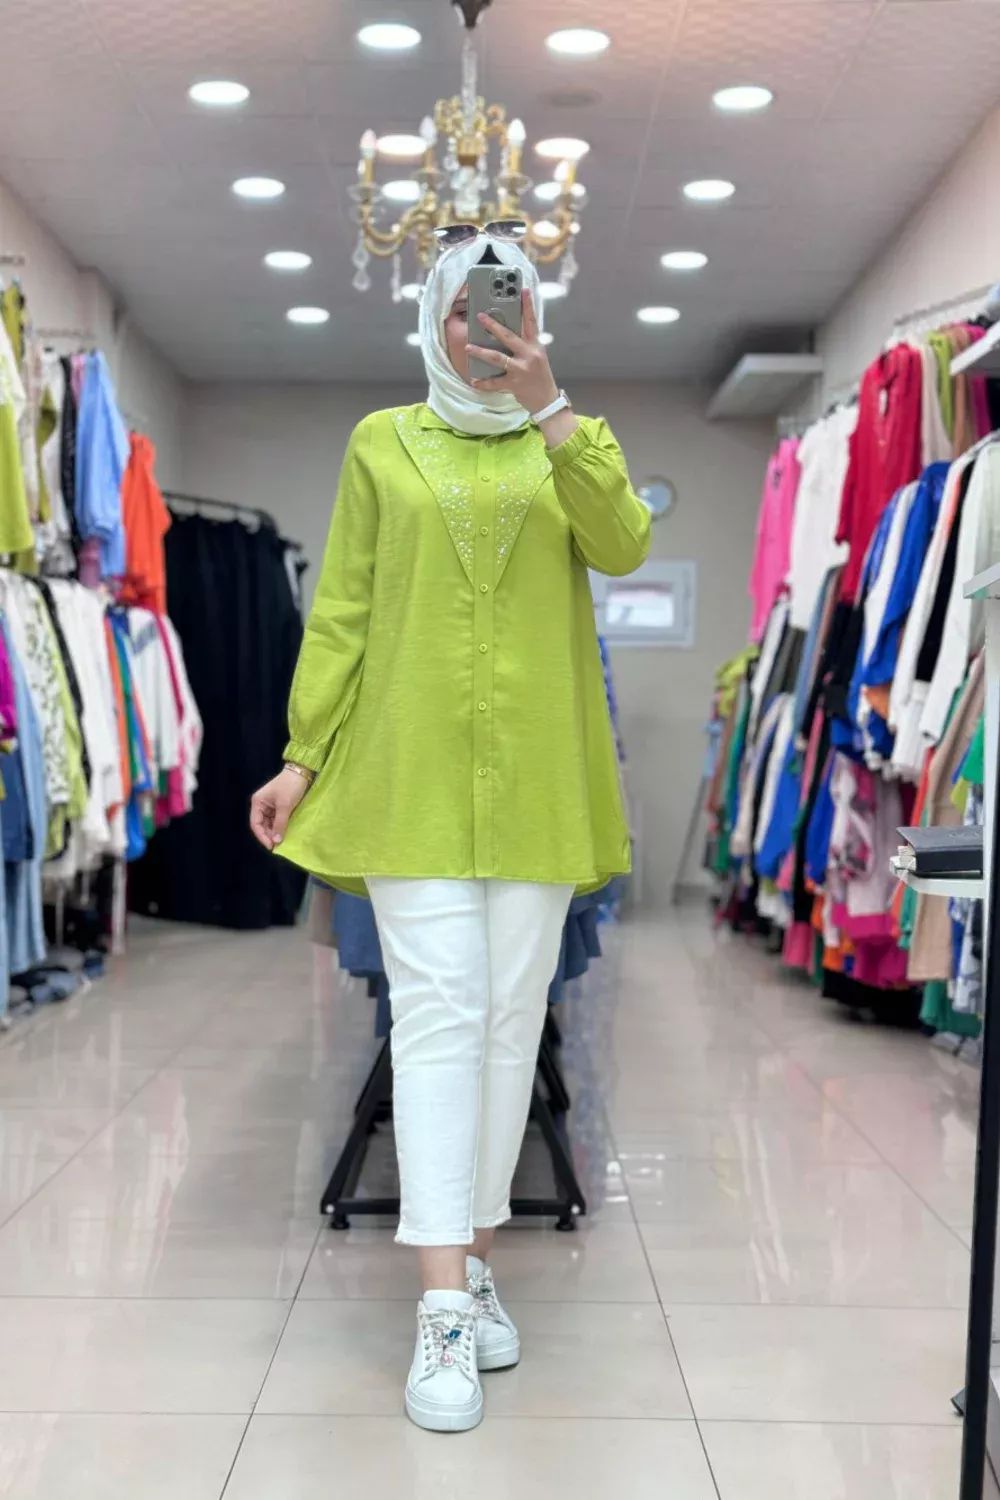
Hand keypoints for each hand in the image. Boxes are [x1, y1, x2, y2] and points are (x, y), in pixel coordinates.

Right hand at [250, 768, 309, 850]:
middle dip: (269, 835)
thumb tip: (276, 841)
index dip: (262, 836)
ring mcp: (270, 807)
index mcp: (258, 803)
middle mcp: (262, 805)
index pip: (256, 824)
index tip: (271, 846)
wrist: (302, 772)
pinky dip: (281, 827)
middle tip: (278, 846)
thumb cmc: (290, 786)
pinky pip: (277, 820)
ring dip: (275, 832)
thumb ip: (280, 824)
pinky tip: (286, 834)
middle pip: (262, 825)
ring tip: (282, 841)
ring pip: (270, 824)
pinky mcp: (279, 807)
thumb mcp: (285, 806)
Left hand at [467, 289, 558, 413]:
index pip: (531, 321)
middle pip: (509, 336)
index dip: (528, 305)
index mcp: (535, 346)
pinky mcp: (514, 384)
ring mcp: (521, 370)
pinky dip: (484, 383)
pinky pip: (495, 383)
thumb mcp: (537, 356)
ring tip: (468, 347)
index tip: (523, 290)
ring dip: (481, 352)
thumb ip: (525, 345)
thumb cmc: (540, 377)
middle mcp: (529, 355)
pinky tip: (474, 381)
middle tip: (480, 316)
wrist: (547, 400)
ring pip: (498, 358)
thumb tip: (507, 333)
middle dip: (493, 325)